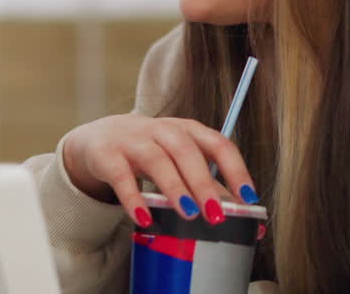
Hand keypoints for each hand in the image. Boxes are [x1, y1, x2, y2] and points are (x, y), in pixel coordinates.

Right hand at [61, 114, 257, 225]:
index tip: (249, 199)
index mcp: (187, 131)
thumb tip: (250, 219)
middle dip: (203, 183)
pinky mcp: (108, 154)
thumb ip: (210, 187)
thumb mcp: (180, 162)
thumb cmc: (150, 152)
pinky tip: (144, 219)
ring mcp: (133, 140)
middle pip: (186, 151)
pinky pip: (121, 176)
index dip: (236, 170)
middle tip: (216, 215)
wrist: (98, 140)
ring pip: (156, 160)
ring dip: (174, 187)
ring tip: (188, 214)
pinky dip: (133, 198)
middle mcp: (162, 130)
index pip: (218, 144)